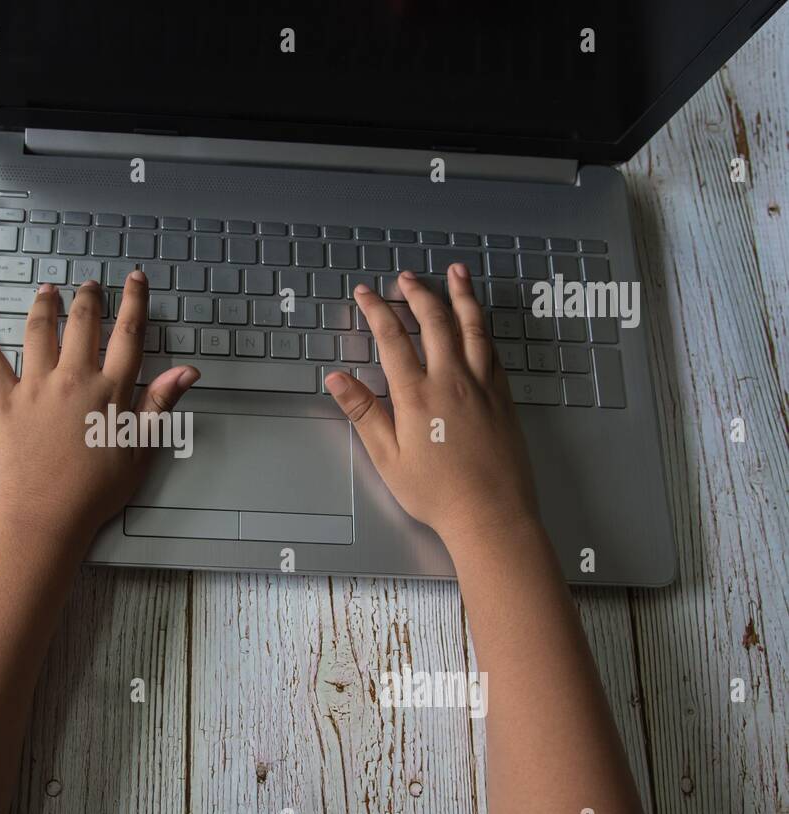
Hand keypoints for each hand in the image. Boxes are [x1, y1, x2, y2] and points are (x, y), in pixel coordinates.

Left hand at [0, 272, 198, 541]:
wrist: (46, 517)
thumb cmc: (95, 492)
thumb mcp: (140, 451)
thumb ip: (161, 406)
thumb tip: (188, 371)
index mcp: (109, 391)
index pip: (127, 334)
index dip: (134, 302)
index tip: (135, 280)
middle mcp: (73, 379)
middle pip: (83, 324)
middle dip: (88, 298)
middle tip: (90, 284)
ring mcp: (35, 386)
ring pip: (40, 330)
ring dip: (45, 304)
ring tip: (48, 289)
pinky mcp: (4, 400)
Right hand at [324, 266, 540, 549]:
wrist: (491, 513)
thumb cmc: (435, 492)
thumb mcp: (388, 457)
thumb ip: (363, 412)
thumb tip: (337, 378)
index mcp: (417, 394)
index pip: (392, 339)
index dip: (376, 310)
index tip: (365, 292)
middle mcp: (452, 379)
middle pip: (435, 321)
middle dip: (418, 294)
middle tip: (405, 277)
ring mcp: (482, 385)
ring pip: (472, 327)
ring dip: (461, 295)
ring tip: (456, 272)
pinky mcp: (503, 396)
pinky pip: (493, 349)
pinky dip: (483, 326)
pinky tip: (479, 320)